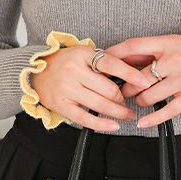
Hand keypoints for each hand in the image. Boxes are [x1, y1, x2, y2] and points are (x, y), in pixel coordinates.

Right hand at [31, 45, 153, 131]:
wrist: (35, 71)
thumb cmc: (65, 62)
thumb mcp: (84, 54)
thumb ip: (104, 63)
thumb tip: (131, 74)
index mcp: (83, 54)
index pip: (111, 64)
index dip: (131, 74)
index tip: (145, 82)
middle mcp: (74, 70)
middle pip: (108, 89)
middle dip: (124, 97)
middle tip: (131, 100)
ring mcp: (66, 88)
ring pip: (100, 104)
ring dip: (118, 112)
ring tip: (127, 114)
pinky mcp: (61, 105)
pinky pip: (85, 118)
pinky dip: (102, 124)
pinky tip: (113, 125)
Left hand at [102, 33, 180, 128]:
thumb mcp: (174, 41)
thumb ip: (152, 48)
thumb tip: (124, 57)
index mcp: (167, 43)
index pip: (133, 46)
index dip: (115, 55)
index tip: (102, 62)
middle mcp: (172, 61)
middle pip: (136, 77)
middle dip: (124, 86)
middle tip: (119, 90)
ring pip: (147, 96)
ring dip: (137, 100)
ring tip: (137, 99)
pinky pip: (166, 111)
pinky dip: (151, 119)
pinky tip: (141, 122)